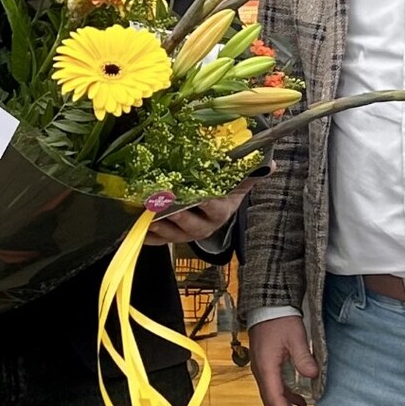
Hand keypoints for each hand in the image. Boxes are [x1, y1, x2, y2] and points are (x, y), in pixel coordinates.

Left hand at [142, 179, 257, 248]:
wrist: (214, 215)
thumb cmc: (224, 195)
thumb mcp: (237, 186)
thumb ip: (250, 175)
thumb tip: (272, 164)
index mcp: (219, 213)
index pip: (213, 208)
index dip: (205, 203)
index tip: (197, 196)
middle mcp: (202, 227)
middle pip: (187, 222)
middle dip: (173, 213)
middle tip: (159, 200)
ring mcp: (185, 235)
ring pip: (169, 233)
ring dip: (156, 224)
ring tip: (142, 212)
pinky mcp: (169, 239)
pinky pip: (156, 241)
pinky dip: (144, 236)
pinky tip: (132, 228)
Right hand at [249, 312, 317, 405]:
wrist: (267, 304)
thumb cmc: (280, 318)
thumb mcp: (295, 337)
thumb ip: (303, 358)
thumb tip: (313, 376)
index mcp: (267, 368)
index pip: (275, 400)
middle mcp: (261, 372)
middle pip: (272, 403)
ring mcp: (263, 369)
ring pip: (273, 396)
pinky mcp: (267, 364)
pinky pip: (276, 387)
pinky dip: (287, 397)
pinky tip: (301, 402)